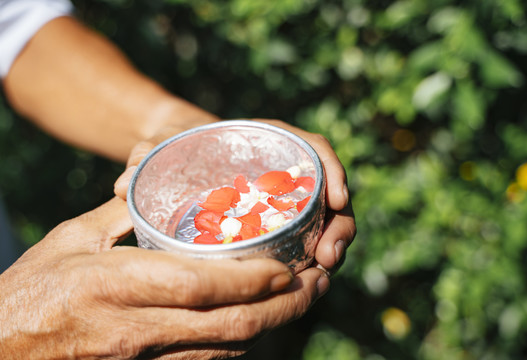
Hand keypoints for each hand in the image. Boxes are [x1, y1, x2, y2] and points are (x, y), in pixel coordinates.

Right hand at [0, 197, 328, 358]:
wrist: (1, 349)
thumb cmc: (31, 289)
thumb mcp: (72, 238)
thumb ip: (121, 214)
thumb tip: (156, 190)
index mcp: (118, 285)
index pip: (203, 286)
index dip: (254, 280)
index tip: (288, 266)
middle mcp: (139, 328)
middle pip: (230, 326)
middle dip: (283, 308)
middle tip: (315, 284)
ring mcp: (145, 356)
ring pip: (225, 348)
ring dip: (269, 325)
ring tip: (299, 298)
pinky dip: (239, 340)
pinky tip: (257, 320)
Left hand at [114, 119, 355, 273]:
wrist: (178, 162)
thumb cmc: (178, 149)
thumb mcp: (165, 146)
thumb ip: (147, 155)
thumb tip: (124, 184)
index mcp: (271, 143)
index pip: (314, 149)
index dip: (332, 171)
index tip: (338, 197)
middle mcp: (287, 173)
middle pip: (328, 194)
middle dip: (338, 225)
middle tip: (328, 255)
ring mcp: (286, 202)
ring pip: (322, 223)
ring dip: (330, 246)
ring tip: (321, 272)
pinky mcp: (278, 226)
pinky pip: (303, 242)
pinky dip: (306, 260)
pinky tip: (299, 281)